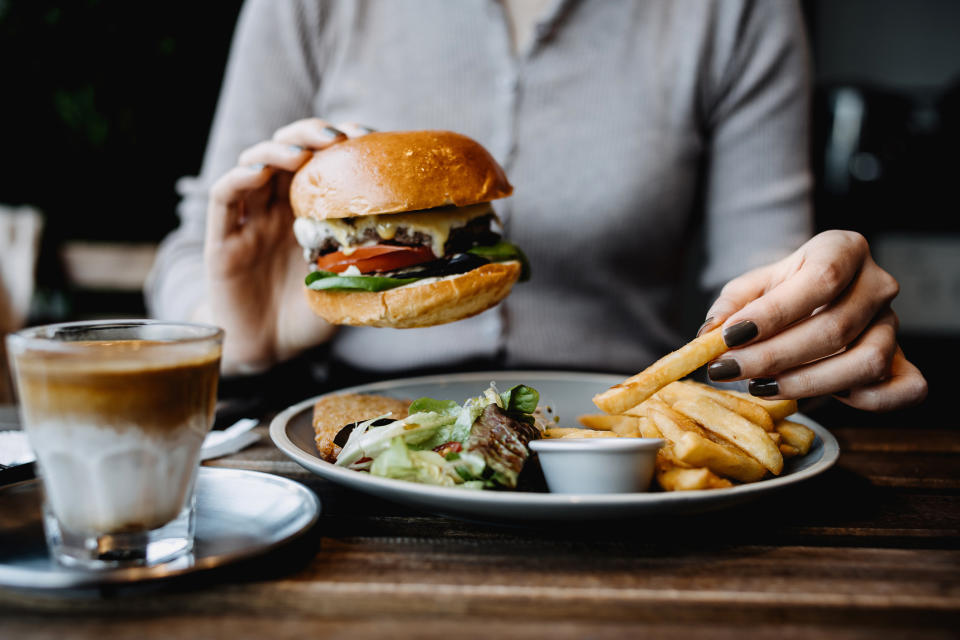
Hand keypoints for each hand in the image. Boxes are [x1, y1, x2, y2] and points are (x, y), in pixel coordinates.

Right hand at [203, 119, 374, 372]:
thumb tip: (420, 255)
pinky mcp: (221, 239)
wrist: (269, 351)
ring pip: (254, 164)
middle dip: (310, 134)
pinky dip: (239, 178)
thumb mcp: (347, 285)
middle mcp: (278, 209)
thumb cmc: (308, 316)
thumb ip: (369, 265)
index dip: (341, 143)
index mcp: (309, 213)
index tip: (367, 136)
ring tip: (300, 152)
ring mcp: (249, 220)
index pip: (322, 162)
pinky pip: (225, 198)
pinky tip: (258, 173)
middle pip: (288, 151)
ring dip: (276, 150)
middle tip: (335, 136)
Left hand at [700, 230, 926, 411]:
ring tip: (759, 386)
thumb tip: (710, 334)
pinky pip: (902, 390)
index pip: (820, 280)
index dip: (774, 313)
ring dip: (807, 383)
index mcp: (844, 249)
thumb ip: (731, 305)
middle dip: (774, 356)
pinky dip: (863, 402)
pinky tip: (815, 396)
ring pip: (866, 362)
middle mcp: (877, 284)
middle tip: (729, 370)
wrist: (816, 302)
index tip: (730, 336)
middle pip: (835, 328)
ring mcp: (894, 325)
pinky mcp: (904, 361)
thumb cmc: (782, 292)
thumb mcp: (751, 288)